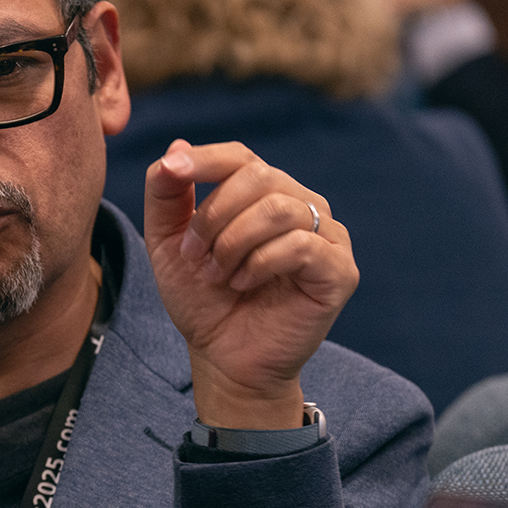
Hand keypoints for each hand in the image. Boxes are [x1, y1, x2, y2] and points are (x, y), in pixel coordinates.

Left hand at [144, 139, 357, 429]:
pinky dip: (261, 263)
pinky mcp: (340, 271)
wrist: (224, 359)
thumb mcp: (168, 244)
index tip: (172, 173)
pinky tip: (243, 284)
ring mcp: (328, 237)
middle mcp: (302, 206)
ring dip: (234, 242)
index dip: (205, 160)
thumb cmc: (203, 300)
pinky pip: (302, 245)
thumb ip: (167, 196)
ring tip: (218, 275)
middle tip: (193, 256)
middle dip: (214, 216)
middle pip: (260, 176)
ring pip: (280, 208)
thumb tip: (175, 148)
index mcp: (265, 194)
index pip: (240, 156)